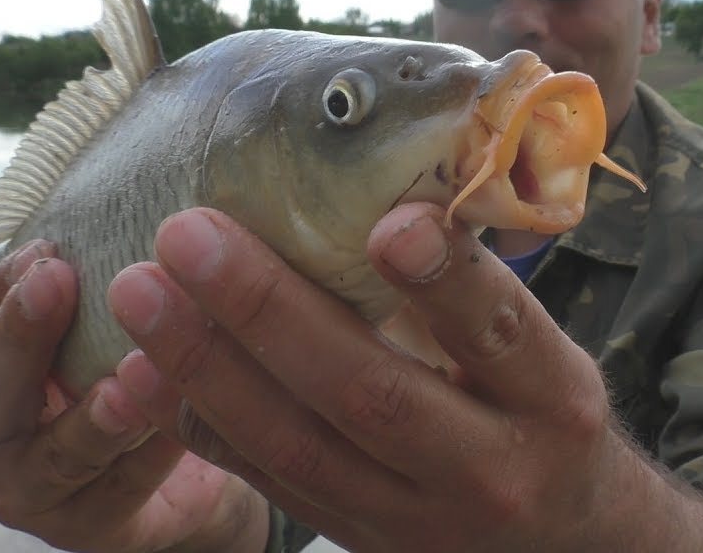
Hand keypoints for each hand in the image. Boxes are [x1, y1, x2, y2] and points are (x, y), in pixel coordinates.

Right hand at [0, 241, 265, 552]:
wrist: (193, 468)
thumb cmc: (136, 373)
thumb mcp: (108, 322)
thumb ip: (102, 277)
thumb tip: (152, 210)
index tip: (54, 247)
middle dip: (18, 334)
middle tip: (57, 281)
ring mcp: (33, 491)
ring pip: (52, 455)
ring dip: (93, 414)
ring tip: (129, 378)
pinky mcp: (90, 529)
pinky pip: (121, 490)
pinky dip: (153, 452)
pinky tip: (183, 423)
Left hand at [107, 205, 669, 551]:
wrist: (561, 546)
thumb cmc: (545, 418)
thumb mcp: (547, 356)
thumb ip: (476, 290)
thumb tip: (392, 185)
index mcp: (551, 401)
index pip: (498, 334)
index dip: (445, 279)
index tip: (387, 220)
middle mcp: (487, 467)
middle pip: (372, 394)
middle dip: (270, 312)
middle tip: (190, 235)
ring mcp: (414, 518)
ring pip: (298, 444)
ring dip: (208, 365)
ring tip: (141, 291)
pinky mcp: (357, 538)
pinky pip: (269, 480)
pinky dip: (203, 421)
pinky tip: (147, 365)